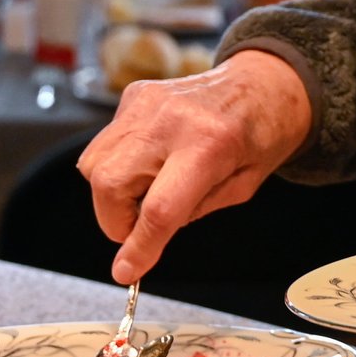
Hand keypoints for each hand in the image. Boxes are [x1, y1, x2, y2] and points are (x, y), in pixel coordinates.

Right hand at [79, 49, 314, 282]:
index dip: (139, 247)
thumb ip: (188, 215)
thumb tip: (141, 244)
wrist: (262, 85)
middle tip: (141, 227)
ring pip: (94, 163)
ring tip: (147, 192)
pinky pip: (104, 143)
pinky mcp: (133, 95)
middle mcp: (170, 119)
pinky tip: (148, 164)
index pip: (159, 208)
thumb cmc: (260, 136)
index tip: (127, 271)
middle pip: (109, 183)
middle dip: (114, 220)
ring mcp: (146, 103)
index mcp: (209, 145)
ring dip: (111, 194)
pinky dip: (117, 166)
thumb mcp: (240, 189)